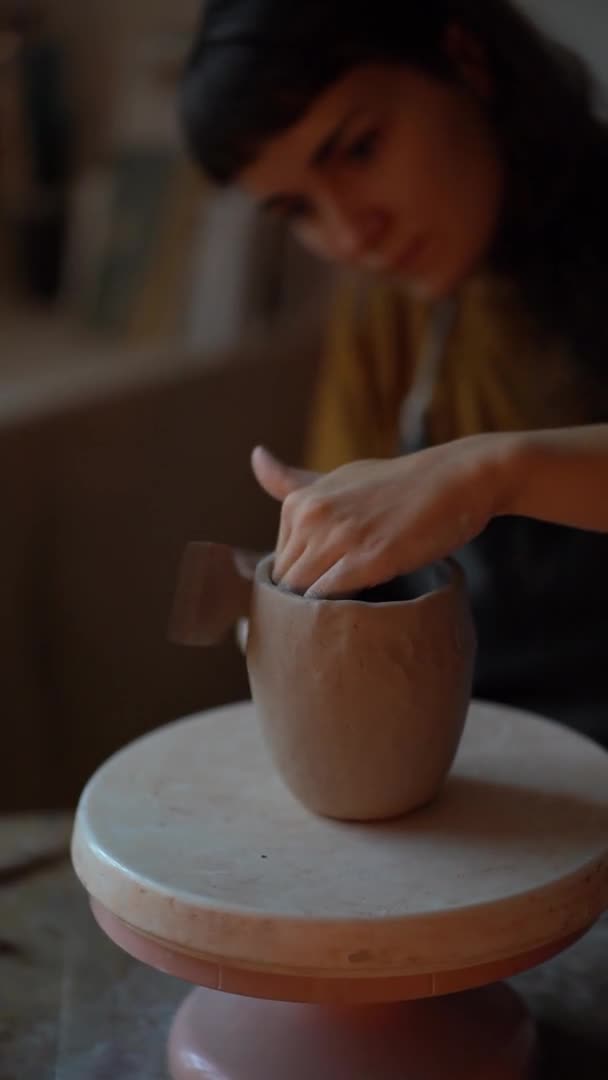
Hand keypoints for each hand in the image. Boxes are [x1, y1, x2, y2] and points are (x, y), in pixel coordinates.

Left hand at [251, 437, 515, 596]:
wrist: (457, 480)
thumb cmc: (399, 485)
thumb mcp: (340, 477)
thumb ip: (293, 480)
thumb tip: (255, 456)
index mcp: (299, 502)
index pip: (277, 566)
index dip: (297, 588)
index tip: (324, 597)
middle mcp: (311, 516)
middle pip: (286, 584)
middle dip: (300, 606)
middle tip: (330, 619)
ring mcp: (339, 536)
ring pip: (302, 596)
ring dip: (316, 615)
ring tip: (342, 624)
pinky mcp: (369, 558)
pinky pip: (330, 599)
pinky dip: (336, 615)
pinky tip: (356, 619)